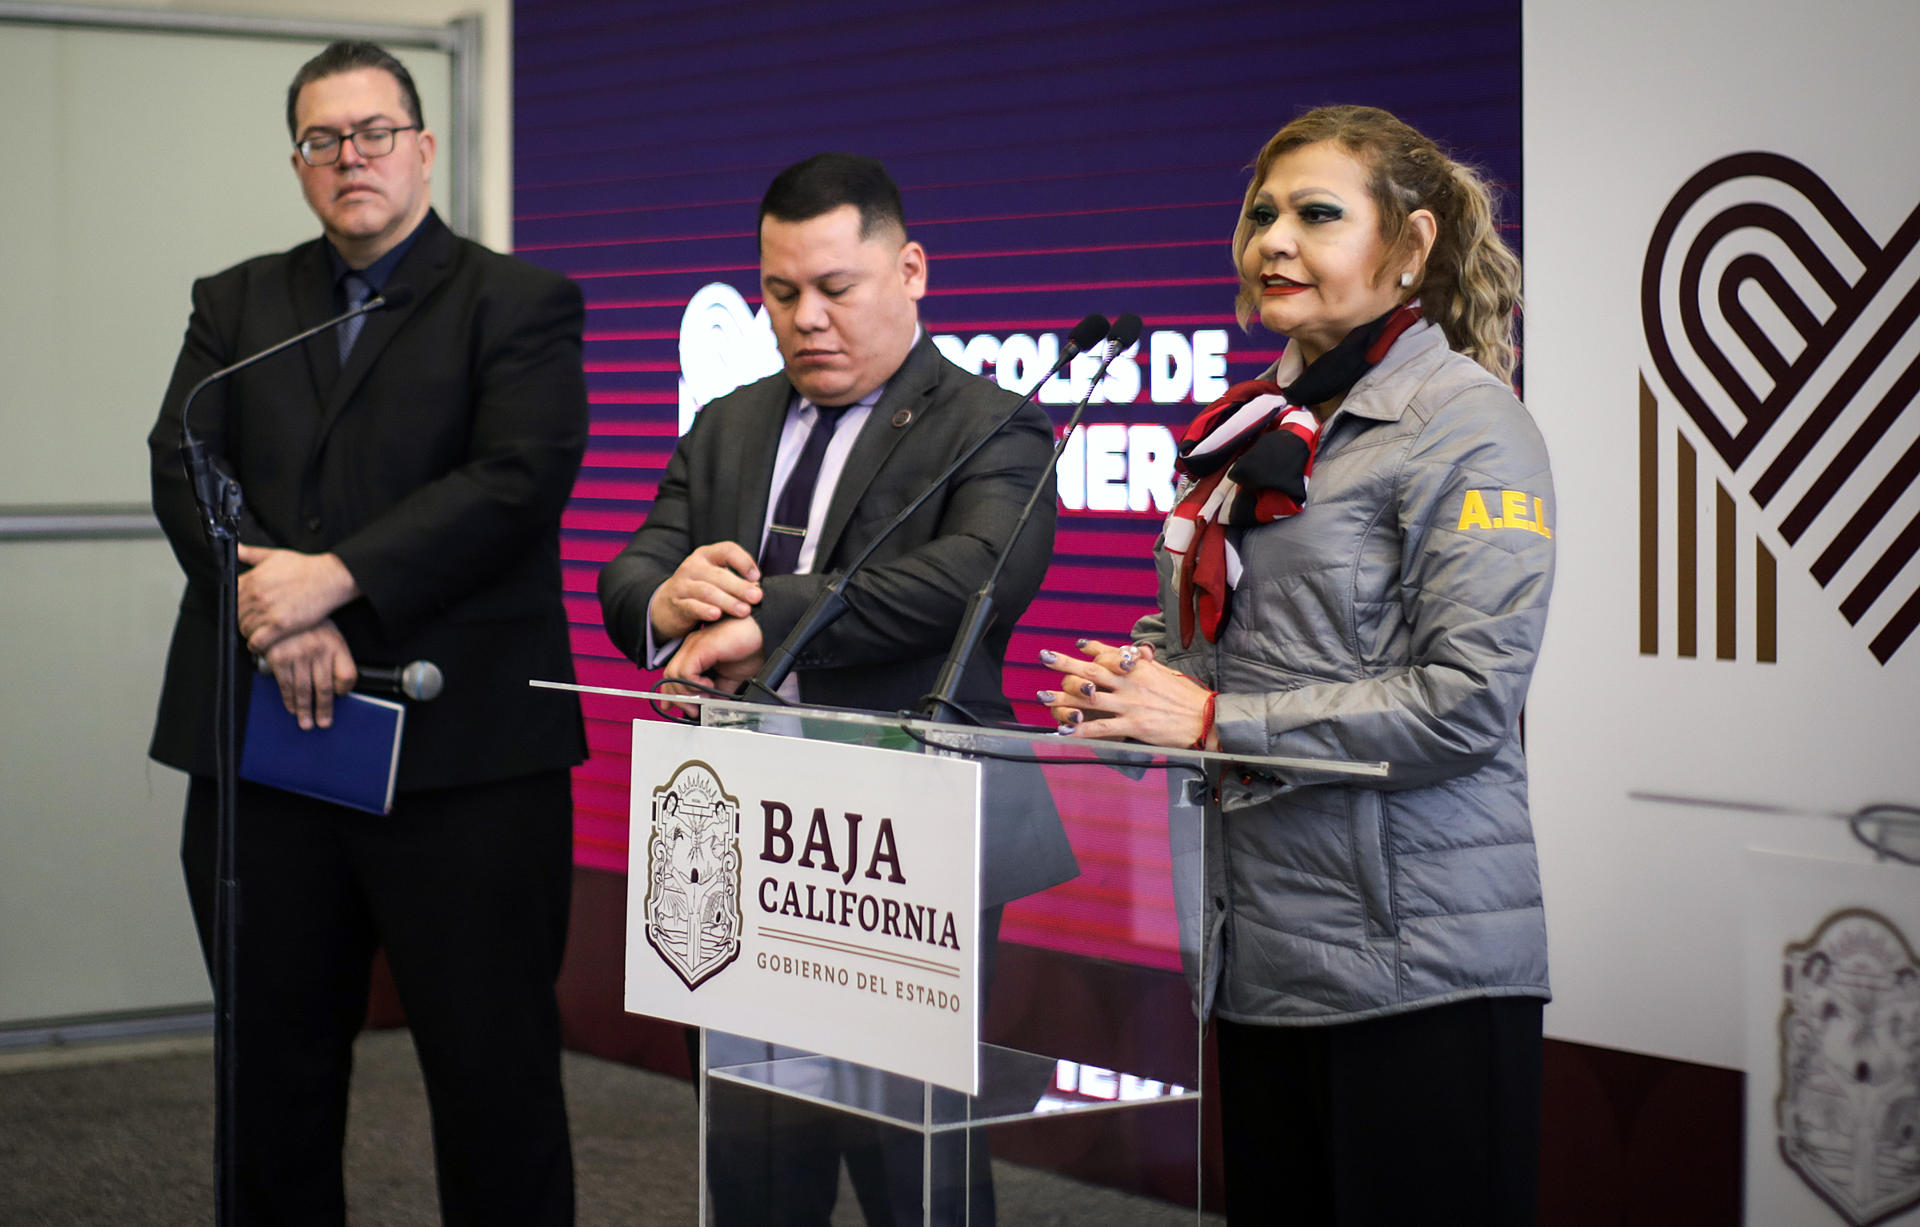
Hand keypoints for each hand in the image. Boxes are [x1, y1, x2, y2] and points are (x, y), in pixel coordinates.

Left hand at [236, 545, 359, 653]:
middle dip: (244, 620)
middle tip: (256, 624)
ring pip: (245, 629)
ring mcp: (267, 610)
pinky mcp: (280, 624)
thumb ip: (251, 553)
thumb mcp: (275, 555)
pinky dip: (257, 645)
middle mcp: (256, 594)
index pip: (230, 598)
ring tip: (261, 634)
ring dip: (251, 633)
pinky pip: (257, 641)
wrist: (330, 577)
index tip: (246, 610)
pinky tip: (262, 644)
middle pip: (236, 615)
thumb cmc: (305, 567)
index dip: (236, 606)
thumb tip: (236, 549)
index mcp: (252, 579)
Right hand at [260, 619, 356, 729]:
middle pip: (325, 687)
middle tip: (324, 723)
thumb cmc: (309, 625)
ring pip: (304, 690)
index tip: (341, 697)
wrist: (281, 609)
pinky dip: (289, 699)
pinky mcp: (279, 658)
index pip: (348, 674)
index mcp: (335, 644)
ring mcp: (298, 655)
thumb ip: (337, 658)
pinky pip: (285, 684)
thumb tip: (341, 688)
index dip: (346, 689)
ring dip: (305, 709)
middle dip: (324, 709)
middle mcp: (318, 650)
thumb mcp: (331, 635)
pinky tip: (292, 708)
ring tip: (306, 723)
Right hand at [650, 542, 762, 640]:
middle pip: (719, 574)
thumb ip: (735, 579)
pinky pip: (691, 606)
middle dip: (740, 586)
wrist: (666, 605)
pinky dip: (705, 610)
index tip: (757, 576)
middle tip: (756, 597)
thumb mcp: (715, 577)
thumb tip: (758, 588)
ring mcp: (682, 584)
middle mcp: (693, 566)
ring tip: (744, 611)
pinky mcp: (676, 603)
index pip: (727, 550)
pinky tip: (717, 615)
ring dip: (728, 601)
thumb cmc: (700, 589)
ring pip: (707, 591)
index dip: (744, 561)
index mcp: (706, 555)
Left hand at [660, 616, 766, 714]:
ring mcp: (694, 645)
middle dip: (678, 697)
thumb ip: (721, 690)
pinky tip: (710, 685)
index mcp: (697, 652)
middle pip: (669, 675)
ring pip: (673, 674)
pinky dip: (695, 684)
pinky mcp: (701, 647)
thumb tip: (714, 705)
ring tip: (705, 698)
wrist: (764, 633)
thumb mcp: (733, 676)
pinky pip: (685, 672)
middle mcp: (692, 647)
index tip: (684, 708)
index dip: (674, 693)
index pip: (674, 674)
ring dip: (687, 693)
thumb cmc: (752, 647)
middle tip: (695, 710)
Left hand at [1037, 639, 1216, 748]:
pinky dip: (1081, 729)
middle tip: (1044, 656)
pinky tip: (1064, 730)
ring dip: (1063, 697)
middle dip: (1065, 663)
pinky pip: (1101, 727)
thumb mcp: (1165, 672)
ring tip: (1042, 697)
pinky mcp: (1133, 726)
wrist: (1205, 719)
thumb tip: (1136, 652)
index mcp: (1139, 668)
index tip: (1078, 644)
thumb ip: (1145, 663)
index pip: (1111, 654)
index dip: (1092, 649)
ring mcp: (1130, 704)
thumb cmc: (1185, 696)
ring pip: (1090, 698)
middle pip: (1092, 670)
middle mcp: (1131, 683)